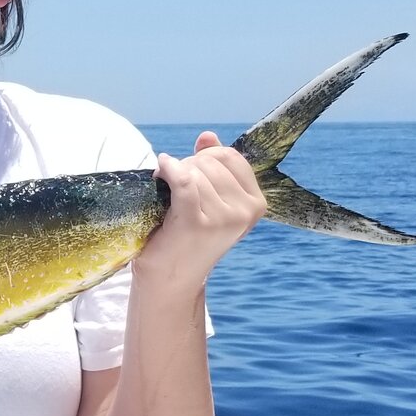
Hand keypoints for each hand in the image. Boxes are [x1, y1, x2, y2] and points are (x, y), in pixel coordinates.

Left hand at [135, 131, 265, 287]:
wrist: (170, 279)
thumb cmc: (186, 237)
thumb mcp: (208, 200)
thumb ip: (212, 167)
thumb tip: (208, 136)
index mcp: (256, 204)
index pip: (230, 156)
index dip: (205, 158)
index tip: (190, 174)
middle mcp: (245, 211)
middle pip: (211, 161)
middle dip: (188, 166)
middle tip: (174, 188)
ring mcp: (223, 218)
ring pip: (194, 171)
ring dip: (173, 174)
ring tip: (166, 195)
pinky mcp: (197, 222)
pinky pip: (183, 180)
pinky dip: (168, 171)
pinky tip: (159, 174)